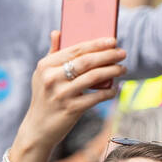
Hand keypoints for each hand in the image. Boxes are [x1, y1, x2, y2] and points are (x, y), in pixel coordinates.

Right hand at [13, 34, 125, 161]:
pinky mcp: (70, 109)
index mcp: (45, 65)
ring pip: (93, 77)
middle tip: (122, 53)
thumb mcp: (42, 75)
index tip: (112, 40)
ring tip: (123, 68)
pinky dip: (109, 92)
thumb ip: (52, 53)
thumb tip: (57, 32)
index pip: (76, 49)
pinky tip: (115, 88)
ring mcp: (61, 94)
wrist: (38, 129)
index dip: (97, 44)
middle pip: (86, 61)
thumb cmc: (44, 98)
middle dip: (108, 55)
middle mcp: (51, 78)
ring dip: (112, 71)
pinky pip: (96, 97)